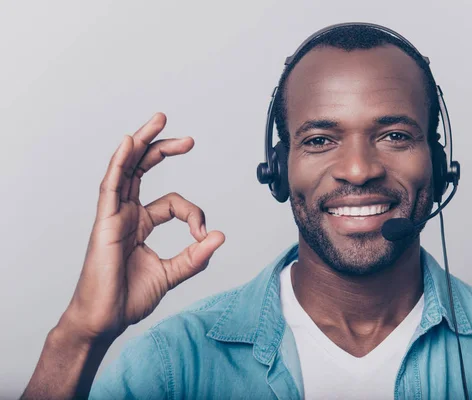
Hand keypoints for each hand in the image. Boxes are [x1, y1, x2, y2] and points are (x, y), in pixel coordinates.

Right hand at [59, 113, 224, 343]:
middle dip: (163, 149)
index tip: (204, 234)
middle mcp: (127, 214)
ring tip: (159, 120)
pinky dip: (120, 163)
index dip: (194, 213)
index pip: (173, 203)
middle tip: (188, 139)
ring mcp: (114, 215)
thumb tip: (219, 236)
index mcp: (141, 224)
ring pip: (126, 169)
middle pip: (143, 170)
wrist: (105, 320)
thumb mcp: (171, 274)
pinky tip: (130, 143)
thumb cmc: (128, 297)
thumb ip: (194, 257)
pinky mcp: (104, 222)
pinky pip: (111, 186)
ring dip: (142, 143)